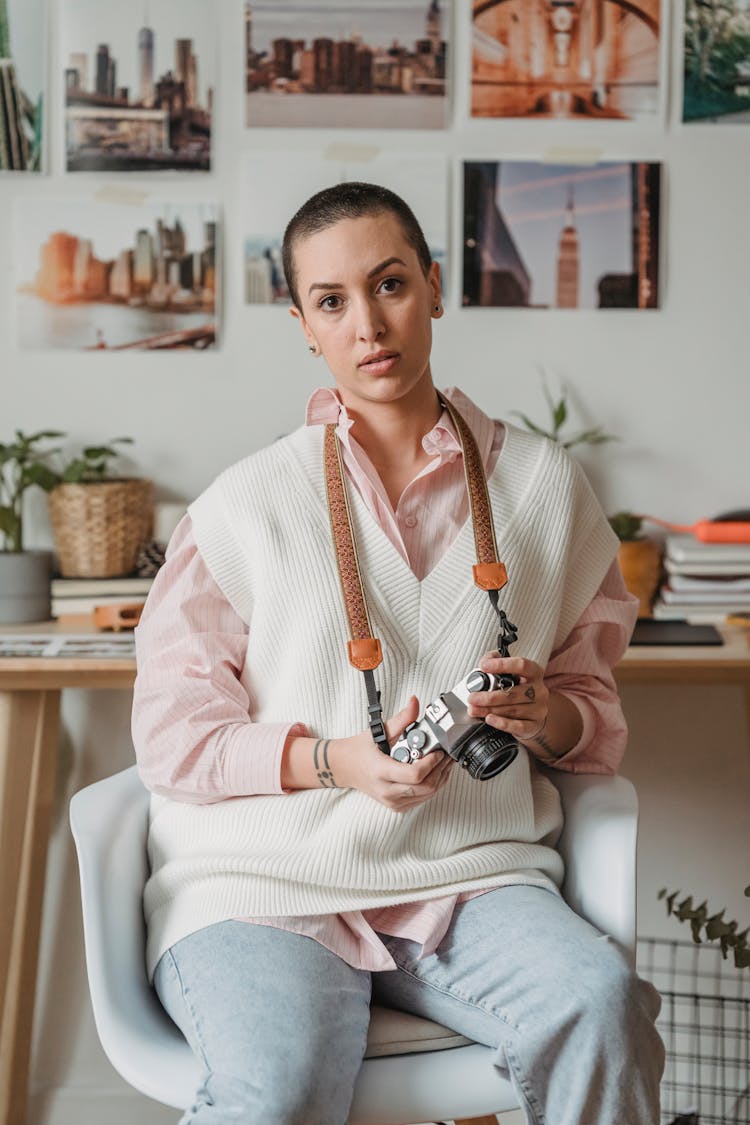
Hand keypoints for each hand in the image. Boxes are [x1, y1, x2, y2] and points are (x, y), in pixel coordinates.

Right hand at [328, 696, 454, 811]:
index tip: (438, 751)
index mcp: (381, 771)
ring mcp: (392, 802)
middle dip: (440, 770)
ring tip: (444, 762)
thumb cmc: (360, 750)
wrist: (345, 768)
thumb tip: (415, 703)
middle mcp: (387, 791)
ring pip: (427, 795)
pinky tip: (435, 772)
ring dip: (440, 778)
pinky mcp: (397, 806)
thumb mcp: (378, 731)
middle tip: (446, 755)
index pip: (414, 775)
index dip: (431, 763)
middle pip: (425, 787)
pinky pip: (422, 799)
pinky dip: (433, 786)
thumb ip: (401, 718)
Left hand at [466, 653, 548, 744]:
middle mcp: (539, 690)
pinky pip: (517, 725)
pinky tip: (489, 719)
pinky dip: (502, 723)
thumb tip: (485, 660)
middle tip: (472, 697)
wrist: (533, 714)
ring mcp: (538, 709)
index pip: (521, 665)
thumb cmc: (518, 689)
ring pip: (511, 709)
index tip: (484, 666)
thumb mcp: (511, 672)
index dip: (502, 665)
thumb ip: (496, 661)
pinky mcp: (533, 725)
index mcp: (534, 673)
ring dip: (489, 710)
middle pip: (513, 692)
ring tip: (474, 709)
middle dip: (489, 696)